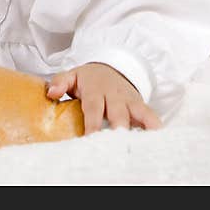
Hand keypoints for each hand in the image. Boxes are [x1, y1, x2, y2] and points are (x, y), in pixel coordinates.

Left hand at [46, 62, 161, 134]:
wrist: (112, 66)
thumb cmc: (89, 78)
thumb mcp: (72, 74)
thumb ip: (60, 82)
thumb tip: (51, 93)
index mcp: (95, 89)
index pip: (94, 107)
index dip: (93, 123)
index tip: (90, 137)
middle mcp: (114, 94)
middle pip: (118, 113)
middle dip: (118, 127)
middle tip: (116, 144)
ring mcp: (129, 99)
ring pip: (138, 113)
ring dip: (140, 127)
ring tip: (141, 142)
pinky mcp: (140, 104)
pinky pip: (150, 114)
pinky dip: (155, 124)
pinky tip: (158, 136)